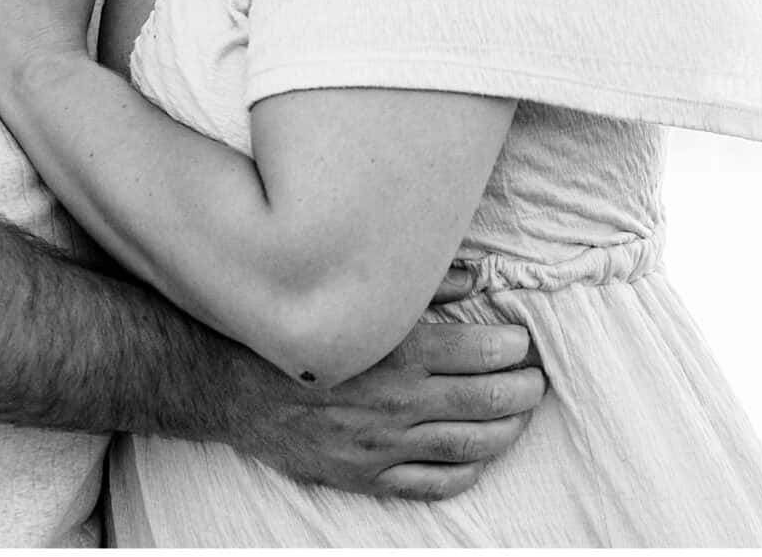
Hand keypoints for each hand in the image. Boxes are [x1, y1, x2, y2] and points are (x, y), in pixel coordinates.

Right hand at [221, 316, 546, 500]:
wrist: (225, 384)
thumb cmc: (288, 331)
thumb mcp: (348, 297)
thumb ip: (415, 287)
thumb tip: (473, 278)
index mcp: (395, 352)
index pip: (481, 352)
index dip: (512, 348)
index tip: (521, 341)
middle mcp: (395, 403)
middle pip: (486, 401)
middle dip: (522, 391)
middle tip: (536, 380)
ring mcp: (382, 445)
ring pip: (469, 446)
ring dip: (507, 431)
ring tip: (520, 416)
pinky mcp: (365, 475)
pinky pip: (432, 484)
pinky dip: (465, 472)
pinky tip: (477, 457)